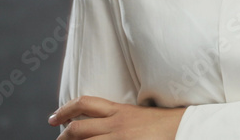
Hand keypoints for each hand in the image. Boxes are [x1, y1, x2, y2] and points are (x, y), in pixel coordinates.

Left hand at [49, 96, 185, 139]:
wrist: (185, 130)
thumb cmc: (166, 124)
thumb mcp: (139, 114)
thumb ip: (120, 116)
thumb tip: (104, 122)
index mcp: (119, 110)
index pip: (85, 104)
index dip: (65, 110)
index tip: (54, 118)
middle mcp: (116, 125)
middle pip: (78, 129)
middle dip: (62, 137)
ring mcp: (119, 139)